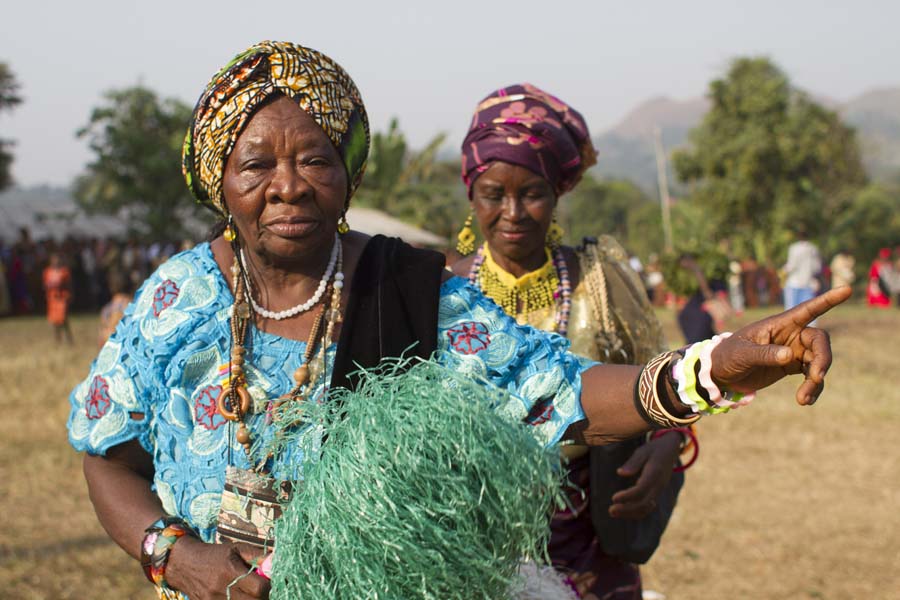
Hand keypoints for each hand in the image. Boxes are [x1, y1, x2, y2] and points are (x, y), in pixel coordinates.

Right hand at [165, 537, 270, 599]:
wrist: (184, 564)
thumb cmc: (215, 555)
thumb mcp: (237, 548)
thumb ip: (258, 556)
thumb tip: (278, 561)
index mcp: (230, 571)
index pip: (260, 588)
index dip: (269, 586)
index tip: (269, 580)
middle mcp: (221, 589)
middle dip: (262, 597)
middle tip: (261, 589)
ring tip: (251, 593)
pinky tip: (241, 597)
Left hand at [609, 432, 681, 518]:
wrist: (671, 449)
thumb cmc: (654, 448)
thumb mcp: (643, 450)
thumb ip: (633, 462)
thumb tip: (620, 473)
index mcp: (655, 473)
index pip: (641, 490)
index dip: (627, 496)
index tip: (613, 498)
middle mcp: (659, 485)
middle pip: (644, 503)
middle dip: (627, 509)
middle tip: (610, 510)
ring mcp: (659, 490)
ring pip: (646, 508)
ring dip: (630, 513)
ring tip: (613, 512)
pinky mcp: (657, 492)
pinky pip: (648, 506)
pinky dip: (636, 511)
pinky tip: (623, 510)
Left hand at [709, 286, 850, 404]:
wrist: (720, 374)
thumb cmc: (728, 356)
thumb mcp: (742, 354)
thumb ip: (765, 353)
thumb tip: (790, 355)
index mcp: (779, 324)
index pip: (808, 309)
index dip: (828, 300)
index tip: (847, 289)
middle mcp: (790, 335)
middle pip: (819, 341)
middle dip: (823, 359)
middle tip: (817, 378)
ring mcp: (793, 351)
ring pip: (818, 362)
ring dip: (816, 380)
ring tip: (803, 399)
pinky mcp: (792, 366)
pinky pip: (811, 376)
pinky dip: (811, 388)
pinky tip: (805, 401)